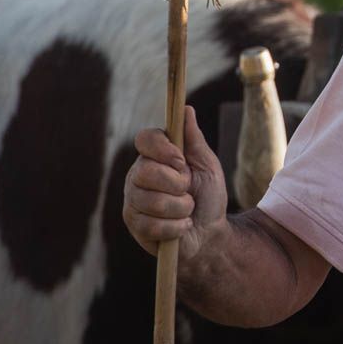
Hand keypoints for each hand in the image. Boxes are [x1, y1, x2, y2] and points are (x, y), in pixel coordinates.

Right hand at [123, 105, 228, 259]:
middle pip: (146, 171)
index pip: (144, 138)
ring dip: (181, 208)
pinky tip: (181, 227)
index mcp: (156, 156)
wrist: (210, 234)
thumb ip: (194, 139)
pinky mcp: (133, 223)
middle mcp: (138, 174)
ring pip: (151, 200)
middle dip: (177, 185)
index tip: (181, 161)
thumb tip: (186, 109)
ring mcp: (133, 199)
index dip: (162, 149)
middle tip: (189, 191)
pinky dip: (176, 227)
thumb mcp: (207, 165)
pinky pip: (152, 224)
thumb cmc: (209, 196)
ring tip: (187, 211)